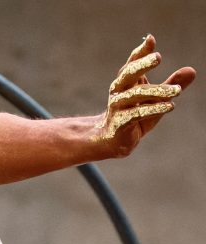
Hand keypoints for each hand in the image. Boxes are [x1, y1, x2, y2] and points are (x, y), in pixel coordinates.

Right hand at [97, 35, 195, 155]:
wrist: (113, 141)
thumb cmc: (133, 116)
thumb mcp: (155, 100)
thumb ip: (171, 85)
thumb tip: (192, 70)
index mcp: (125, 82)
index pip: (132, 63)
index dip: (140, 52)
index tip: (151, 40)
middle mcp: (119, 92)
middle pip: (128, 73)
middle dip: (142, 64)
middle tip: (158, 57)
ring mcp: (118, 107)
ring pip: (136, 94)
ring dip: (158, 92)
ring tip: (177, 91)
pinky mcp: (120, 122)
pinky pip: (138, 113)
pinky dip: (155, 108)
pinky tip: (170, 106)